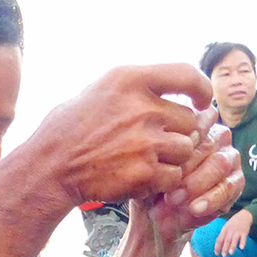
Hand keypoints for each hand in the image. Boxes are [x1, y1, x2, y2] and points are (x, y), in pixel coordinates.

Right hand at [35, 64, 212, 203]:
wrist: (52, 166)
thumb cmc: (70, 129)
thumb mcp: (99, 90)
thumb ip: (135, 87)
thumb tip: (168, 84)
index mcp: (130, 79)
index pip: (187, 75)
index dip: (202, 89)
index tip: (204, 101)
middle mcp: (142, 107)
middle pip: (189, 120)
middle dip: (179, 133)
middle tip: (160, 144)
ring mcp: (146, 141)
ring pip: (185, 150)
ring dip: (173, 159)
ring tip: (148, 161)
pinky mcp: (146, 171)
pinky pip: (174, 176)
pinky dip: (163, 181)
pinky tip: (142, 178)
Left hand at [144, 111, 244, 241]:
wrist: (155, 218)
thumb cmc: (150, 185)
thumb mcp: (147, 167)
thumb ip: (160, 150)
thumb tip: (172, 143)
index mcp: (193, 124)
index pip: (195, 120)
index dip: (180, 142)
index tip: (163, 161)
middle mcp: (215, 136)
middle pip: (207, 142)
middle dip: (185, 168)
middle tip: (165, 188)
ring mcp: (229, 157)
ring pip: (220, 163)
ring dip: (197, 184)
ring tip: (175, 200)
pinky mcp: (236, 181)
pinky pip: (229, 186)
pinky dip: (211, 200)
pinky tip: (194, 209)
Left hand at [215, 210, 252, 255]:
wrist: (244, 215)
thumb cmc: (233, 223)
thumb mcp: (226, 227)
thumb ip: (222, 235)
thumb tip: (218, 246)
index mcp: (224, 229)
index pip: (219, 239)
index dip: (217, 246)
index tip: (216, 254)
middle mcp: (230, 230)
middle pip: (226, 240)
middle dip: (224, 248)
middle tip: (223, 256)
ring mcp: (237, 231)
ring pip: (234, 239)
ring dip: (232, 246)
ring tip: (230, 253)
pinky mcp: (244, 232)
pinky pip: (243, 238)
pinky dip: (242, 243)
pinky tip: (242, 248)